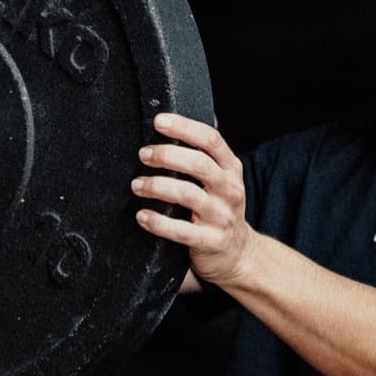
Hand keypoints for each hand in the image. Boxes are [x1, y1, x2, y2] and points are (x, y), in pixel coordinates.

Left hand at [133, 112, 256, 287]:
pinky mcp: (211, 241)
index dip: (184, 127)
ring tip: (138, 184)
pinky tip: (142, 216)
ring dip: (158, 186)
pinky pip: (182, 231)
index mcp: (231, 169)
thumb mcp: (220, 181)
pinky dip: (158, 222)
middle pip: (198, 164)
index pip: (211, 139)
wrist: (238, 253)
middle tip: (144, 155)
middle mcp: (230, 190)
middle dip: (167, 156)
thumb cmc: (219, 209)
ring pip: (188, 195)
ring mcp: (222, 217)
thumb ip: (201, 159)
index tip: (159, 122)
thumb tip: (166, 132)